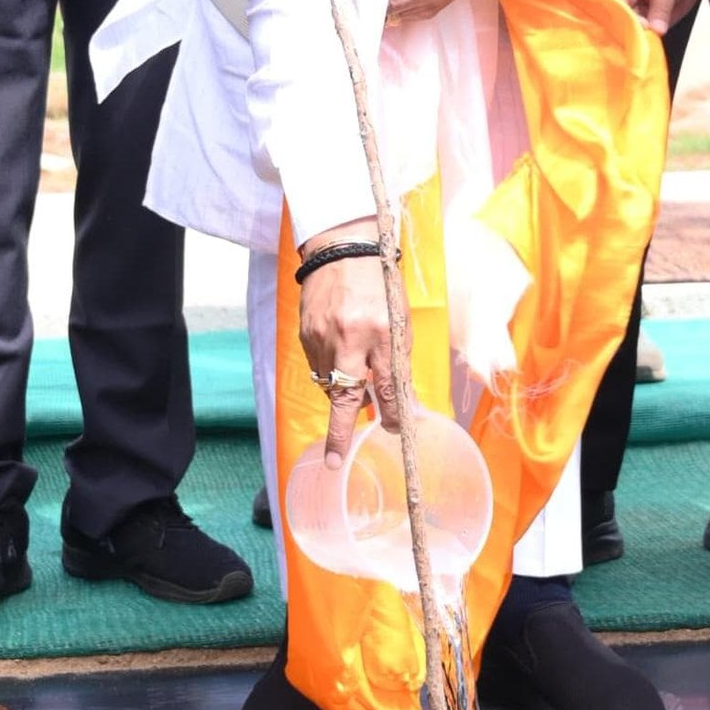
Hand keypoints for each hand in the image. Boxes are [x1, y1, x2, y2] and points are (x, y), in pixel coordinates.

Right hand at [298, 219, 396, 452]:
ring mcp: (323, 337)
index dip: (391, 413)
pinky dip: (330, 373)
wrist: (343, 248)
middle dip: (341, 431)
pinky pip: (318, 367)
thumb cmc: (379, 285)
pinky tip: (340, 361)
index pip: (388, 385)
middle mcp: (350, 337)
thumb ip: (399, 362)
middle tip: (335, 460)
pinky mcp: (306, 334)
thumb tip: (404, 403)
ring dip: (342, 395)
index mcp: (382, 332)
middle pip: (347, 396)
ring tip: (356, 387)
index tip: (393, 430)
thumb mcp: (400, 319)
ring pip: (330, 384)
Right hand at [609, 0, 703, 36]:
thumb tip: (656, 30)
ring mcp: (632, 10)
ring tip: (645, 47)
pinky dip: (645, 39)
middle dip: (630, 33)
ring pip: (628, 30)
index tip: (639, 31)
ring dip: (637, 38)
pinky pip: (640, 32)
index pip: (615, 6)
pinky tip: (649, 45)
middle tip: (643, 43)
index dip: (624, 20)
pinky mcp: (642, 19)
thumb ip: (661, 10)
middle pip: (618, 21)